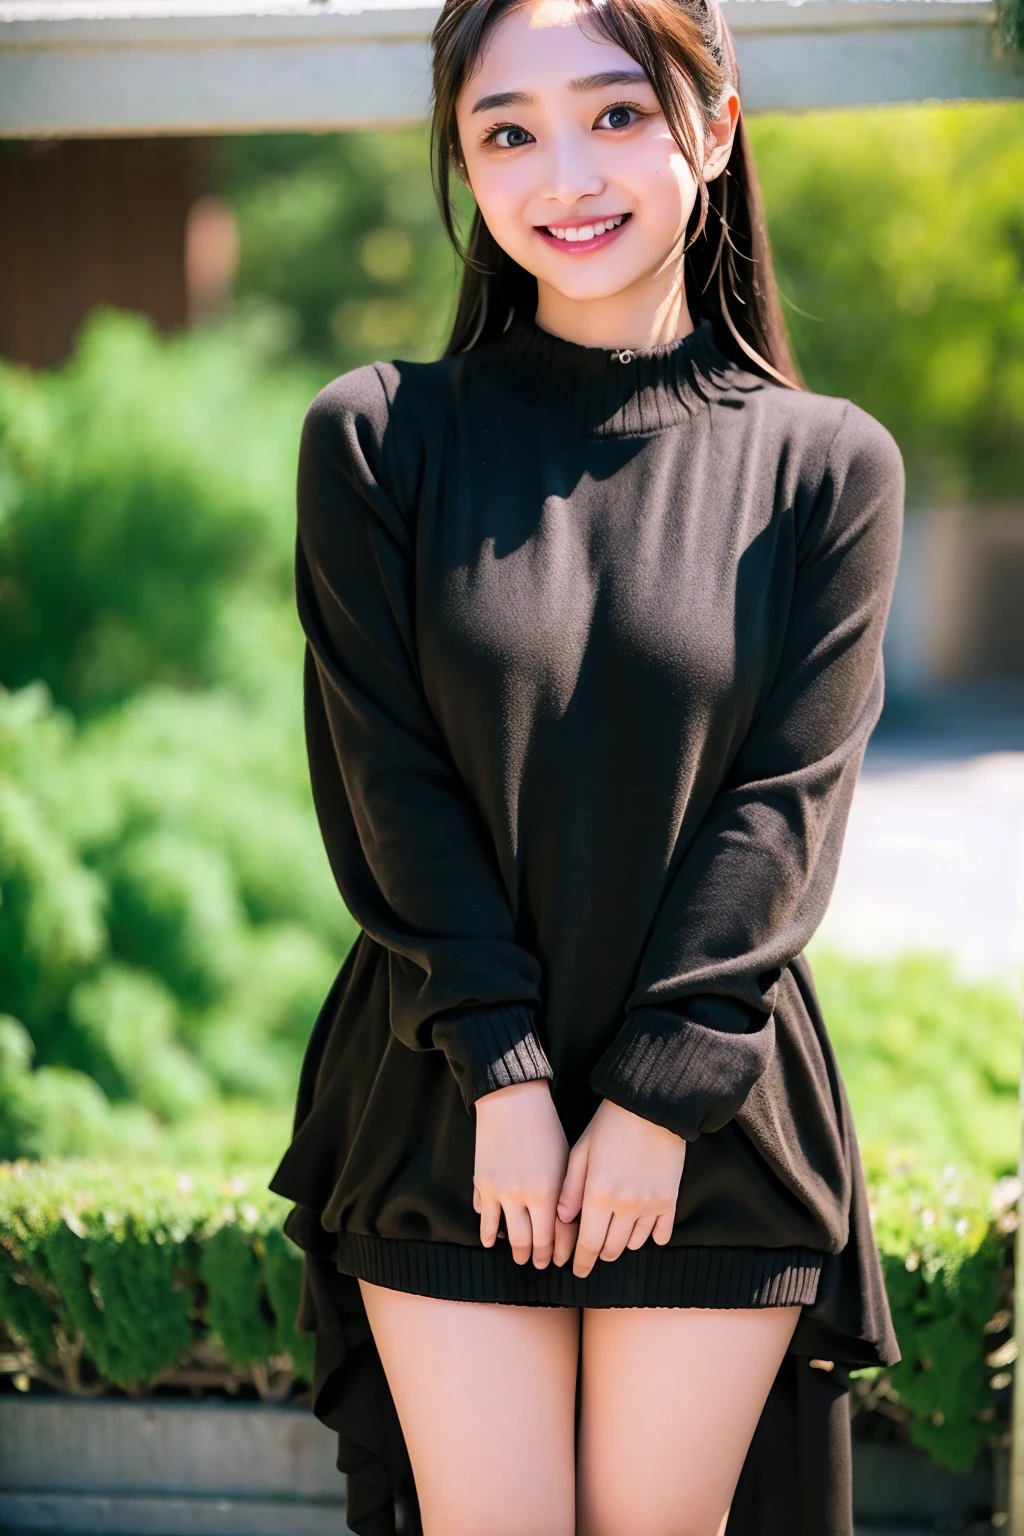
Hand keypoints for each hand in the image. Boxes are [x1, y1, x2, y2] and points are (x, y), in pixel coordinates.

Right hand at [473, 1079, 576, 1268]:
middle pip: (532, 1242)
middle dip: (538, 1258)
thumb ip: (568, 1193)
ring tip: (519, 1257)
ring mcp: (500, 1192)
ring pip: (507, 1236)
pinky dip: (488, 1233)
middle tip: (541, 1264)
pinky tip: (493, 1238)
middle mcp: (524, 1197)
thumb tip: (567, 1222)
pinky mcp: (482, 1184)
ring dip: (515, 1251)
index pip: (557, 1236)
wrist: (511, 1099)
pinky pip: (484, 1219)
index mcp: (550, 1191)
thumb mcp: (567, 1159)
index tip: (563, 1260)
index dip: (561, 1252)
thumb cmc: (545, 1126)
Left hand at [557, 1099, 685, 1278]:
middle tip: (592, 1252)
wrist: (652, 1105)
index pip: (587, 1244)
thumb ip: (570, 1189)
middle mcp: (625, 1206)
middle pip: (611, 1249)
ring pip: (635, 1244)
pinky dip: (650, 1236)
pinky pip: (661, 1233)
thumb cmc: (610, 1124)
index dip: (581, 1262)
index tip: (576, 1271)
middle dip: (599, 1255)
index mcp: (598, 1195)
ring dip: (622, 1244)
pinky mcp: (670, 1199)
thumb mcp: (580, 1151)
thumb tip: (562, 1220)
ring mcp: (650, 1204)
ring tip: (614, 1236)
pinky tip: (644, 1230)